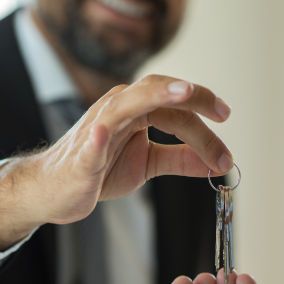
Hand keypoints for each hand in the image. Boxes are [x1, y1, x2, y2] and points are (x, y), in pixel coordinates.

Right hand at [0, 75, 232, 250]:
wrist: (56, 190)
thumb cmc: (99, 170)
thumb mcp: (147, 164)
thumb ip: (179, 158)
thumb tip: (216, 163)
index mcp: (135, 110)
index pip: (176, 108)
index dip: (204, 118)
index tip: (227, 135)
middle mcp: (117, 110)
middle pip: (157, 94)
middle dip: (192, 99)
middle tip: (222, 112)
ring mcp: (96, 129)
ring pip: (126, 105)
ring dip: (153, 96)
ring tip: (181, 93)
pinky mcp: (80, 157)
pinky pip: (89, 146)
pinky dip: (96, 139)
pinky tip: (103, 135)